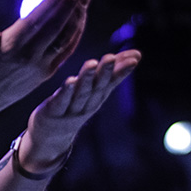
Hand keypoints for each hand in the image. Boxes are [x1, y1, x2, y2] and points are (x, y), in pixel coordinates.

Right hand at [0, 0, 89, 107]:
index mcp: (10, 46)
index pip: (36, 20)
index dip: (52, 2)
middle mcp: (29, 57)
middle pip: (56, 27)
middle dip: (71, 3)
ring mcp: (41, 67)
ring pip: (65, 39)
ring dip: (78, 17)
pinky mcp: (47, 73)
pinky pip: (66, 50)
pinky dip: (75, 33)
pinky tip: (79, 18)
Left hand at [17, 50, 139, 168]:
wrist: (52, 136)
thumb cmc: (77, 105)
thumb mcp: (96, 89)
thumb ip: (113, 72)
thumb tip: (137, 54)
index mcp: (99, 97)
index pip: (112, 82)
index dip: (122, 71)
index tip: (134, 58)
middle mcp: (88, 104)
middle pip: (98, 88)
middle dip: (105, 72)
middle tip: (111, 57)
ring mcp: (71, 110)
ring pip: (81, 94)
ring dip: (87, 79)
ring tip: (92, 63)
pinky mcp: (54, 112)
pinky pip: (62, 102)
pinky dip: (66, 92)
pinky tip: (70, 80)